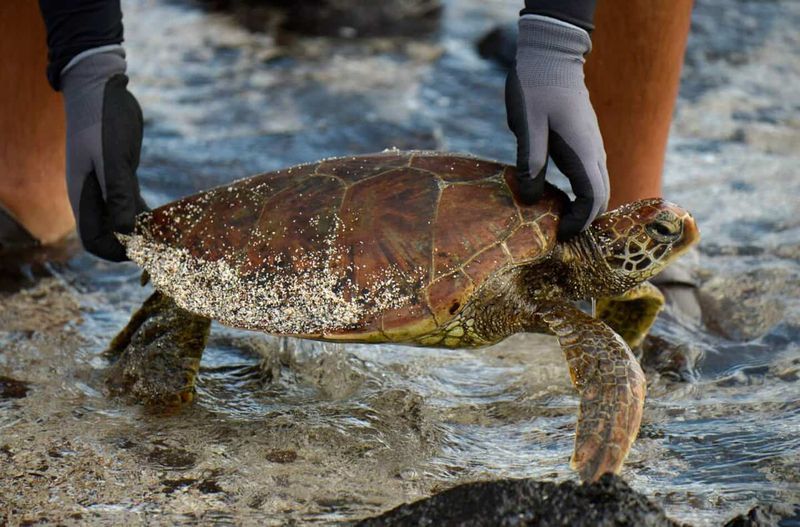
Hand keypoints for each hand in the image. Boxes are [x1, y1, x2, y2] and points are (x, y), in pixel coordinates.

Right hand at [61, 49, 147, 260]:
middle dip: (132, 244)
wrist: (101, 89)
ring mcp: (105, 187)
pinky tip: (166, 217)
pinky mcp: (120, 175)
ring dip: (142, 229)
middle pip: (109, 236)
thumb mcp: (113, 159)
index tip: (143, 250)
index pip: (93, 240)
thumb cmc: (103, 121)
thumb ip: (117, 195)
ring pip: (122, 221)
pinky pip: (131, 203)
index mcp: (83, 196)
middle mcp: (92, 196)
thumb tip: (124, 232)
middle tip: (163, 245)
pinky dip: (146, 213)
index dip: (115, 252)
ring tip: (169, 235)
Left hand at [505, 15, 609, 240]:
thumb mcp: (527, 125)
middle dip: (584, 222)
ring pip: (597, 186)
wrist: (551, 56)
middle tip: (559, 238)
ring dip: (583, 208)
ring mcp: (592, 146)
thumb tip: (532, 199)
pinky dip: (580, 193)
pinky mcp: (584, 142)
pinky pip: (589, 175)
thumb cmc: (536, 87)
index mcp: (582, 152)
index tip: (559, 236)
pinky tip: (557, 199)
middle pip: (600, 197)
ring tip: (558, 224)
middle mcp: (594, 152)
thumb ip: (531, 161)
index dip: (579, 222)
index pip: (592, 198)